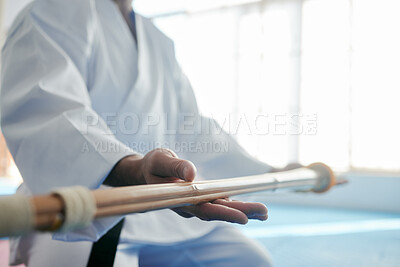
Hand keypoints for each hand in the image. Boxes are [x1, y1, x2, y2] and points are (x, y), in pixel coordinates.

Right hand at [105, 148, 267, 223]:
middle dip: (242, 212)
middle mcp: (190, 206)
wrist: (146, 172)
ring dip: (243, 210)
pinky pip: (220, 202)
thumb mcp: (160, 160)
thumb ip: (175, 166)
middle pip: (218, 211)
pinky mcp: (201, 197)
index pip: (203, 209)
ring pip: (221, 208)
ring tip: (263, 212)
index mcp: (179, 199)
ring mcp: (197, 202)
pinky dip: (236, 204)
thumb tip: (192, 173)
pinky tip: (251, 207)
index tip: (243, 218)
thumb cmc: (152, 166)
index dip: (223, 213)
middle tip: (264, 212)